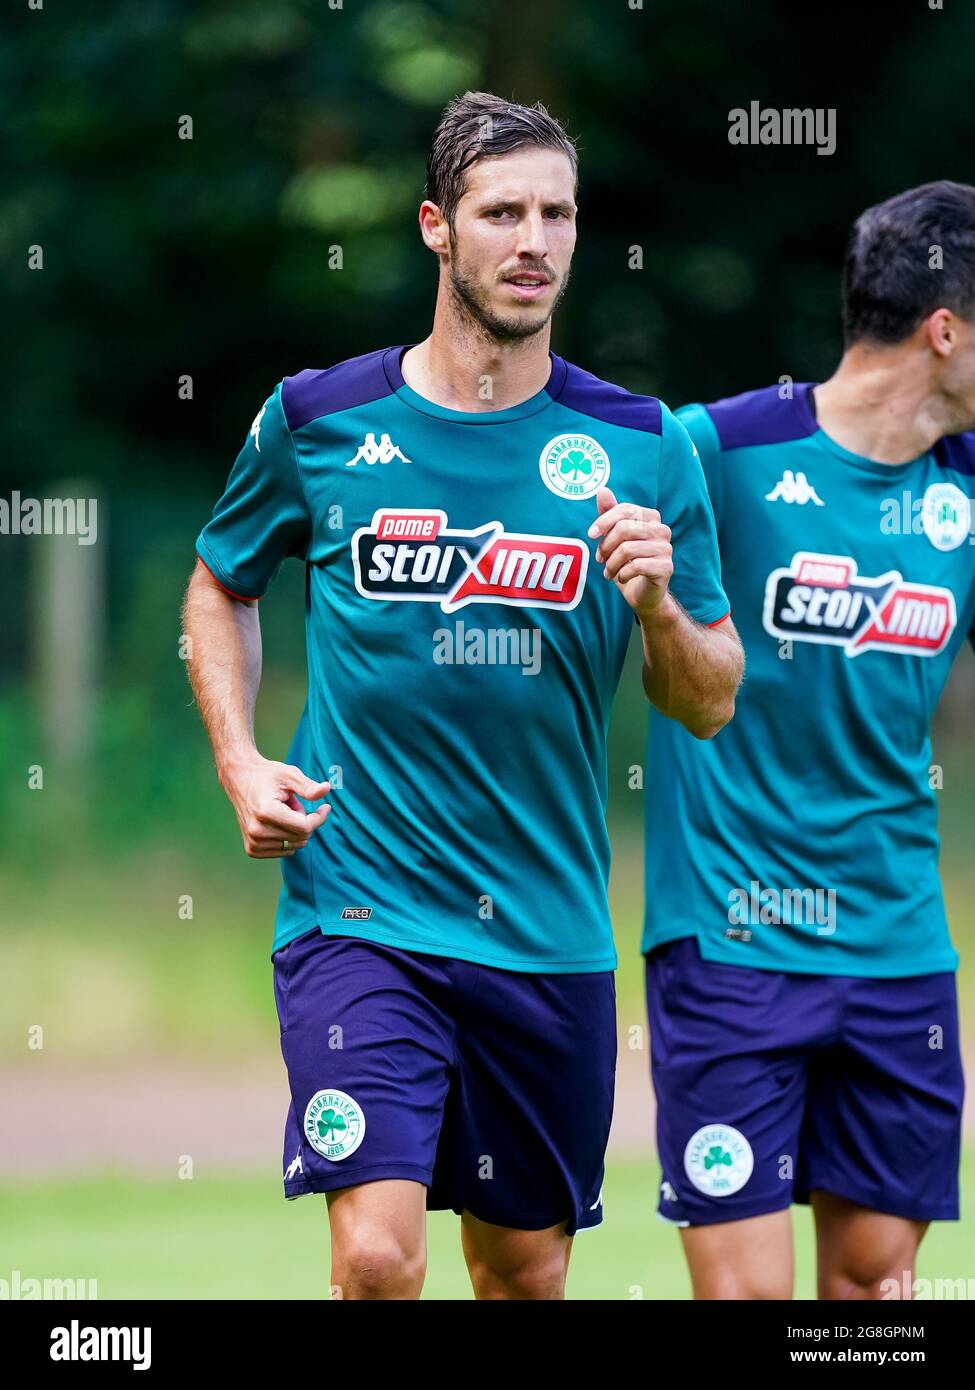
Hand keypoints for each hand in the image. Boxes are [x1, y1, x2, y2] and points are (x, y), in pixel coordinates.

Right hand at [220, 754, 330, 857]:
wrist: (239, 779)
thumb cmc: (266, 775)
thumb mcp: (289, 775)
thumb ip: (308, 786)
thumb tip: (327, 789)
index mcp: (266, 812)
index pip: (305, 827)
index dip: (319, 817)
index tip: (325, 807)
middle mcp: (257, 831)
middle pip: (301, 837)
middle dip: (304, 821)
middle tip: (293, 804)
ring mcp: (253, 842)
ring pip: (295, 845)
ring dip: (295, 829)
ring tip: (282, 812)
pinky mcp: (252, 849)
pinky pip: (285, 850)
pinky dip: (287, 837)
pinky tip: (276, 822)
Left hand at [588, 487, 672, 620]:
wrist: (643, 594)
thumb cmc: (627, 563)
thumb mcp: (614, 539)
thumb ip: (610, 514)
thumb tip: (602, 490)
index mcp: (651, 518)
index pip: (625, 509)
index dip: (604, 520)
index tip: (591, 534)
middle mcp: (662, 530)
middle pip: (624, 528)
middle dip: (606, 546)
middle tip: (599, 559)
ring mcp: (666, 548)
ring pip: (627, 549)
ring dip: (611, 564)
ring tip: (608, 572)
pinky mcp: (666, 567)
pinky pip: (635, 566)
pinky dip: (622, 574)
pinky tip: (620, 578)